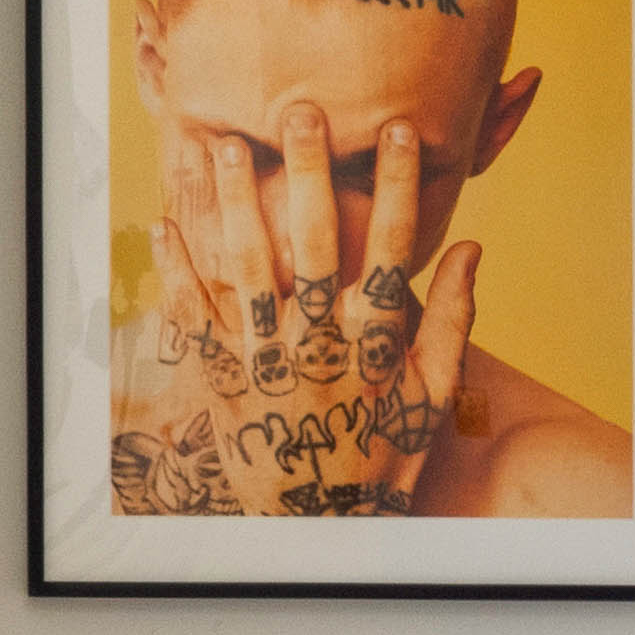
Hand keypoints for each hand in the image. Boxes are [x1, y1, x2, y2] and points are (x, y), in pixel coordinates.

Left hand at [127, 111, 477, 515]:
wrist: (322, 522)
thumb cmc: (383, 449)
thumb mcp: (431, 395)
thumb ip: (452, 321)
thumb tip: (471, 247)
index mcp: (375, 346)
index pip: (389, 252)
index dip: (396, 190)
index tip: (399, 132)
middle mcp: (318, 348)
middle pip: (312, 248)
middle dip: (307, 177)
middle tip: (301, 112)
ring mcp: (264, 362)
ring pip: (245, 272)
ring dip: (232, 206)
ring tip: (220, 145)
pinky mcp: (221, 379)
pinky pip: (194, 317)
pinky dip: (176, 270)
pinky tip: (162, 220)